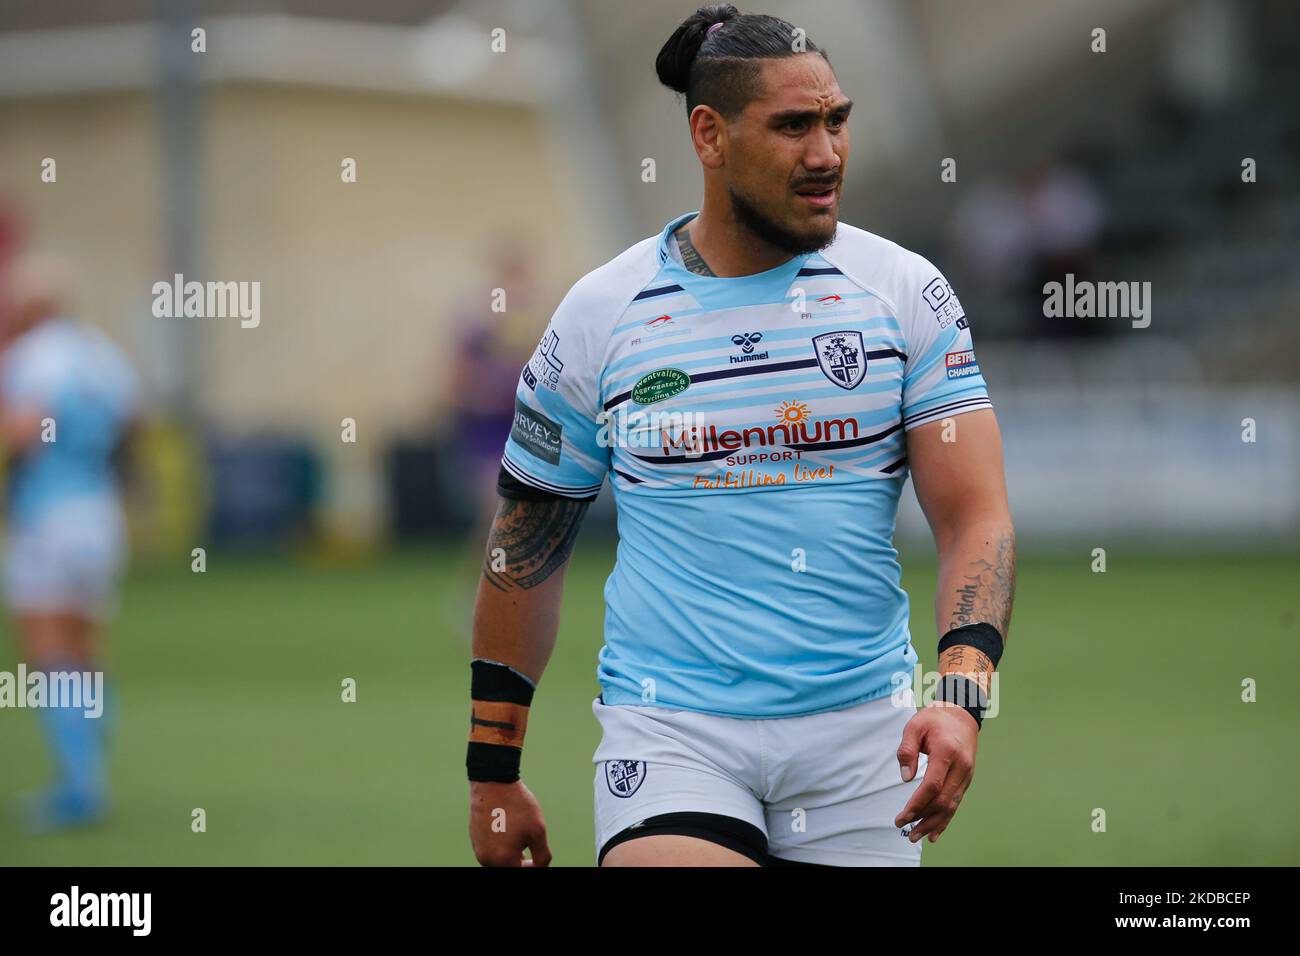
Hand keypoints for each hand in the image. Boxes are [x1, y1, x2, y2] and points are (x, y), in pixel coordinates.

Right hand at [469, 779, 551, 865]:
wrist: (493, 782)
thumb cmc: (517, 806)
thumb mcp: (538, 831)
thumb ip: (542, 857)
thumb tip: (537, 868)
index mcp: (503, 860)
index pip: (520, 873)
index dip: (532, 866)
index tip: (536, 851)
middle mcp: (486, 859)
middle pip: (509, 867)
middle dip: (520, 860)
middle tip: (526, 839)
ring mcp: (478, 849)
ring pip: (499, 860)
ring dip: (510, 852)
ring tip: (516, 830)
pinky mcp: (474, 839)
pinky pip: (490, 850)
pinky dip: (500, 843)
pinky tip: (506, 825)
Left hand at [894, 704, 978, 844]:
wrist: (961, 714)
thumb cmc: (935, 719)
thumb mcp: (914, 726)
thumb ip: (907, 750)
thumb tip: (906, 778)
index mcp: (946, 752)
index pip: (932, 785)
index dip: (917, 804)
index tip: (903, 816)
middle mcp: (961, 767)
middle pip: (943, 800)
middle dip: (923, 818)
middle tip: (904, 829)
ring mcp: (966, 774)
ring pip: (951, 805)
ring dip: (934, 823)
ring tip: (917, 836)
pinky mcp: (967, 779)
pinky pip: (956, 802)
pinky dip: (945, 819)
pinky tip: (935, 832)